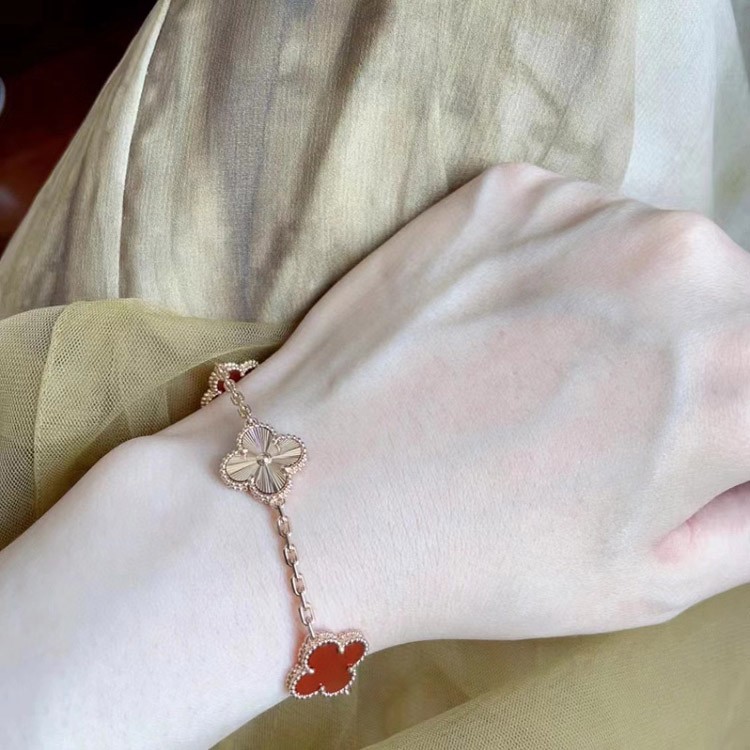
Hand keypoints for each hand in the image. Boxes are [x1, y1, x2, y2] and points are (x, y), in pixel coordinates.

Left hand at [180, 163, 749, 646]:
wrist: (315, 497)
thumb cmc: (477, 556)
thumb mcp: (651, 579)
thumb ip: (747, 517)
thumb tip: (748, 465)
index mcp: (741, 372)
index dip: (725, 426)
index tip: (680, 443)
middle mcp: (684, 264)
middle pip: (728, 306)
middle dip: (692, 359)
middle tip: (607, 414)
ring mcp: (586, 212)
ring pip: (652, 256)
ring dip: (624, 306)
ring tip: (538, 373)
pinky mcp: (504, 192)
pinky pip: (569, 224)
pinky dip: (552, 269)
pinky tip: (495, 329)